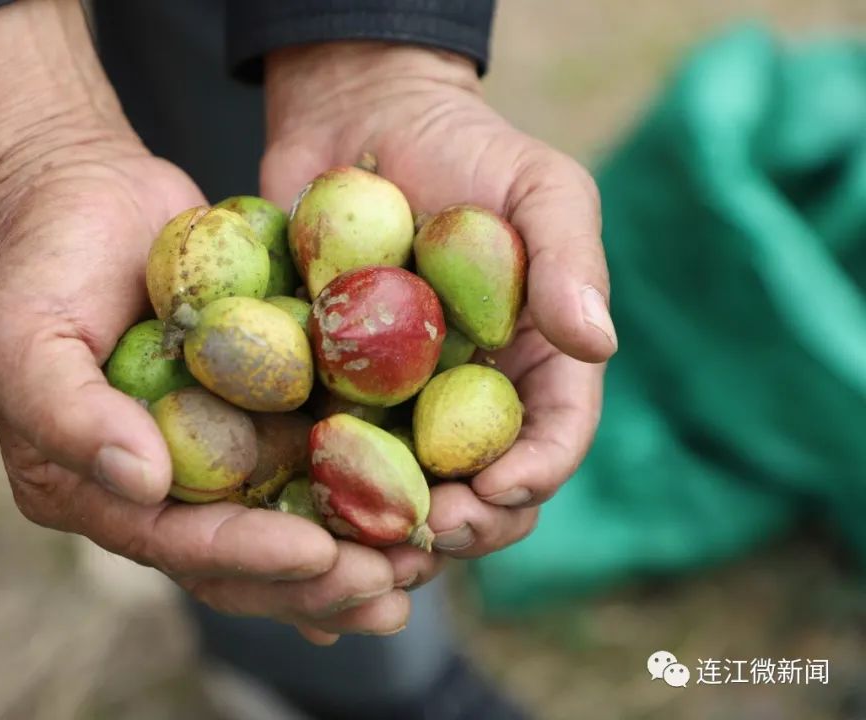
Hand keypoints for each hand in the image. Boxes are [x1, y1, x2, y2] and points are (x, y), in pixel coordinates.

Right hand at [0, 1, 440, 643]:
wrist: (75, 192)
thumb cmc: (36, 264)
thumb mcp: (21, 338)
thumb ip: (69, 416)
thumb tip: (145, 484)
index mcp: (90, 488)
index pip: (174, 543)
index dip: (247, 557)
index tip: (320, 556)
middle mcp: (151, 486)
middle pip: (239, 556)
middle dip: (315, 580)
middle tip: (391, 589)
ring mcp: (205, 448)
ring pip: (282, 518)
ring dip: (349, 552)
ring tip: (416, 568)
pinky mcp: (249, 406)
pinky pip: (306, 456)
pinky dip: (356, 487)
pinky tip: (416, 514)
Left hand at [262, 42, 616, 558]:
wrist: (360, 120)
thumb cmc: (465, 147)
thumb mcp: (539, 185)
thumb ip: (569, 258)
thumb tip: (598, 342)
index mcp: (535, 364)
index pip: (553, 438)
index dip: (535, 476)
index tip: (497, 490)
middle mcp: (469, 399)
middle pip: (481, 490)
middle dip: (463, 525)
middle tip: (422, 533)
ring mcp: (398, 404)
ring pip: (403, 495)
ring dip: (388, 531)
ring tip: (361, 545)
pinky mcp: (330, 393)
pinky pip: (325, 458)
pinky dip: (319, 496)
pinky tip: (299, 516)